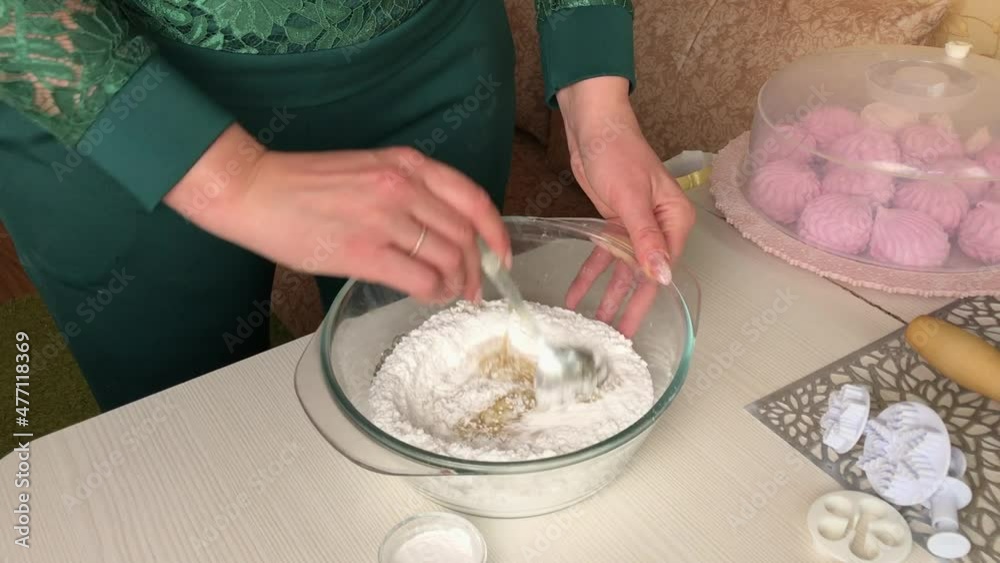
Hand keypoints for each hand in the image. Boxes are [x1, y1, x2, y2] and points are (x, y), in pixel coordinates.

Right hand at [165, 124, 510, 302]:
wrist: (254, 189)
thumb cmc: (303, 184)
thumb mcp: (368, 169)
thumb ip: (407, 191)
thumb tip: (440, 232)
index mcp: (406, 164)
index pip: (472, 199)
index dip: (496, 232)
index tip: (501, 254)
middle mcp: (403, 187)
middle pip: (465, 234)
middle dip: (479, 267)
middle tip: (477, 287)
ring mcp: (385, 219)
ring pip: (448, 258)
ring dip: (458, 284)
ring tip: (454, 295)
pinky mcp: (364, 251)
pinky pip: (420, 279)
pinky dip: (434, 292)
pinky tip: (430, 296)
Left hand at [557, 77, 695, 334]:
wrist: (593, 125)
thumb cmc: (618, 153)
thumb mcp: (631, 198)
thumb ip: (644, 240)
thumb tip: (661, 277)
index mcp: (674, 221)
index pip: (662, 268)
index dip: (647, 299)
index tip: (633, 325)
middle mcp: (659, 227)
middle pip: (643, 274)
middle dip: (628, 305)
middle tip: (617, 336)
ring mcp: (636, 226)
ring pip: (622, 269)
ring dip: (608, 295)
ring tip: (595, 324)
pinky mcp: (614, 223)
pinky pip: (604, 255)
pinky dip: (590, 274)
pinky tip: (576, 294)